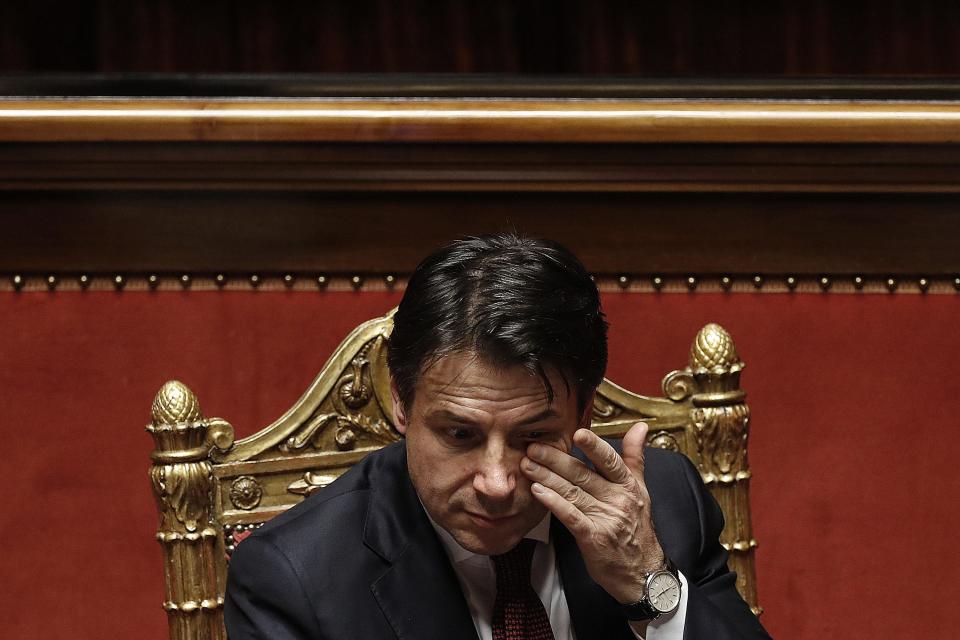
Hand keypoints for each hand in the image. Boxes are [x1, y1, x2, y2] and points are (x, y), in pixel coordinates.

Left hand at [521, 421, 664, 604]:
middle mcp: (617, 499)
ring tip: (527, 465)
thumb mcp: (640, 489)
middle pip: (583, 475)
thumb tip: (640, 427)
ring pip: (572, 493)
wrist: (642, 570)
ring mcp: (605, 519)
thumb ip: (635, 457)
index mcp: (628, 485)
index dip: (594, 447)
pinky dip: (553, 503)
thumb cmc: (636, 526)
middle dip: (555, 460)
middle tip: (533, 448)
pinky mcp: (593, 538)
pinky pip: (570, 516)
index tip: (577, 433)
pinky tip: (538, 492)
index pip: (610, 461)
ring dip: (547, 477)